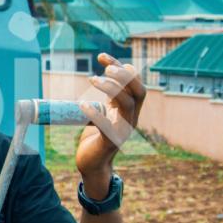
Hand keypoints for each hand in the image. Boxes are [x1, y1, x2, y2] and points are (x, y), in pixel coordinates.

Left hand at [77, 54, 145, 196]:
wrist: (92, 164)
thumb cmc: (96, 137)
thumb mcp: (105, 112)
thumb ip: (109, 97)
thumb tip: (106, 74)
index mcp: (129, 109)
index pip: (134, 83)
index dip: (121, 68)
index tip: (102, 57)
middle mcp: (130, 118)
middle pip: (139, 92)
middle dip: (125, 76)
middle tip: (105, 68)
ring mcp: (123, 130)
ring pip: (126, 105)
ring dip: (111, 89)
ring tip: (92, 80)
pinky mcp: (110, 142)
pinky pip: (107, 125)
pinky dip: (96, 114)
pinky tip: (83, 105)